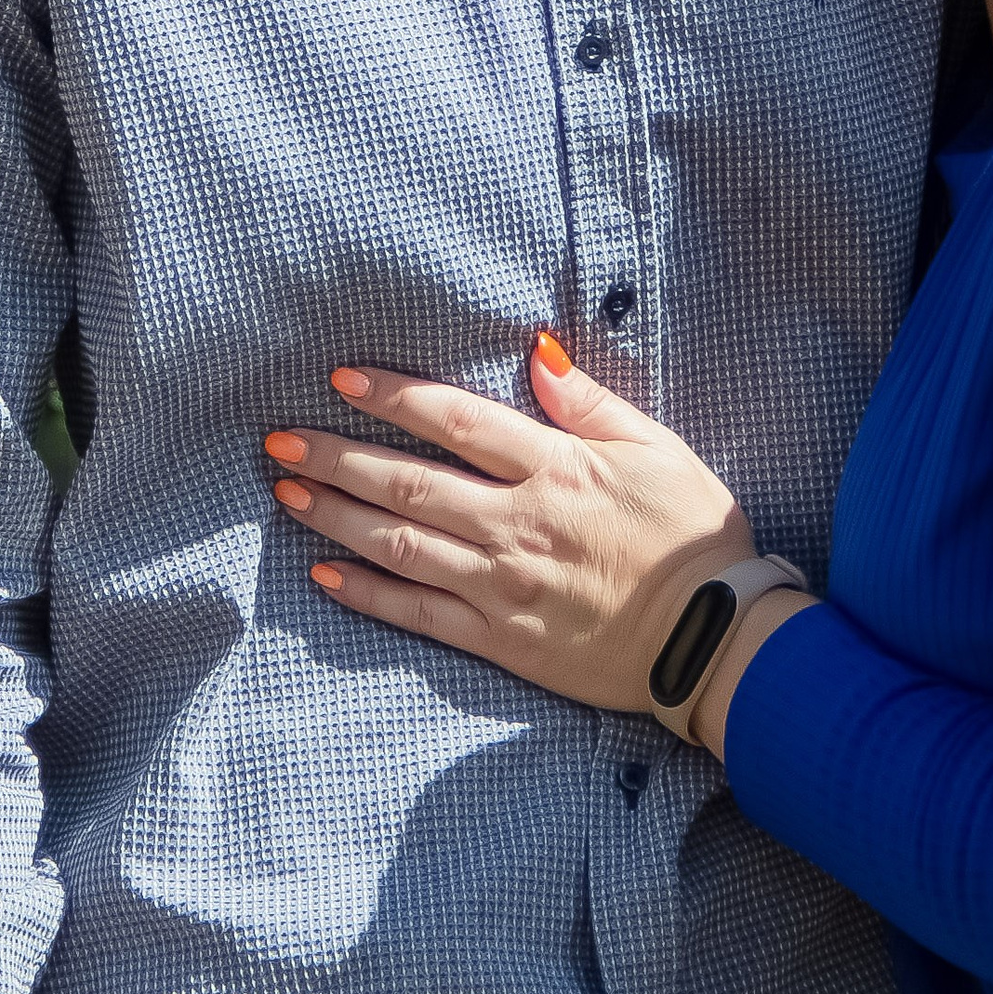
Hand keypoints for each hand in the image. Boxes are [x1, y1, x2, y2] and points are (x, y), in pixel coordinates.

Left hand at [267, 340, 754, 719]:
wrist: (713, 639)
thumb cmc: (692, 536)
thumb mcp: (658, 449)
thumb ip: (591, 404)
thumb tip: (538, 354)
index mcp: (556, 469)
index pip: (457, 421)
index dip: (395, 398)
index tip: (343, 380)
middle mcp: (517, 523)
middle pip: (409, 482)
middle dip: (337, 457)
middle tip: (280, 441)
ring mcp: (502, 585)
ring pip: (401, 544)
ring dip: (337, 517)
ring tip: (287, 494)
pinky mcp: (500, 638)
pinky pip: (420, 613)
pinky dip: (368, 593)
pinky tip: (326, 574)